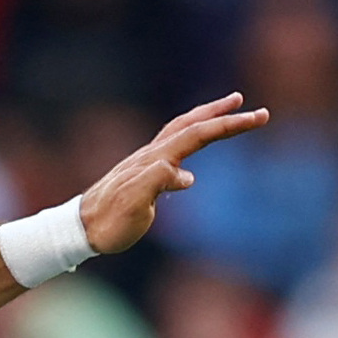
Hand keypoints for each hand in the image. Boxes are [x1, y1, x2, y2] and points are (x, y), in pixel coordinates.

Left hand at [80, 93, 269, 255]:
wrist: (78, 229)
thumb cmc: (108, 223)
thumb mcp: (133, 207)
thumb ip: (155, 184)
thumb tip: (186, 174)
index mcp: (154, 160)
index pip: (197, 135)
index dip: (228, 124)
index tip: (259, 116)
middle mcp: (150, 155)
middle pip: (190, 126)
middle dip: (223, 115)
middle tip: (252, 108)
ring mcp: (145, 162)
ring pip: (180, 131)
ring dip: (206, 118)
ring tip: (228, 108)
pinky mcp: (142, 173)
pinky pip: (172, 145)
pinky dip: (189, 135)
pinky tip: (194, 144)